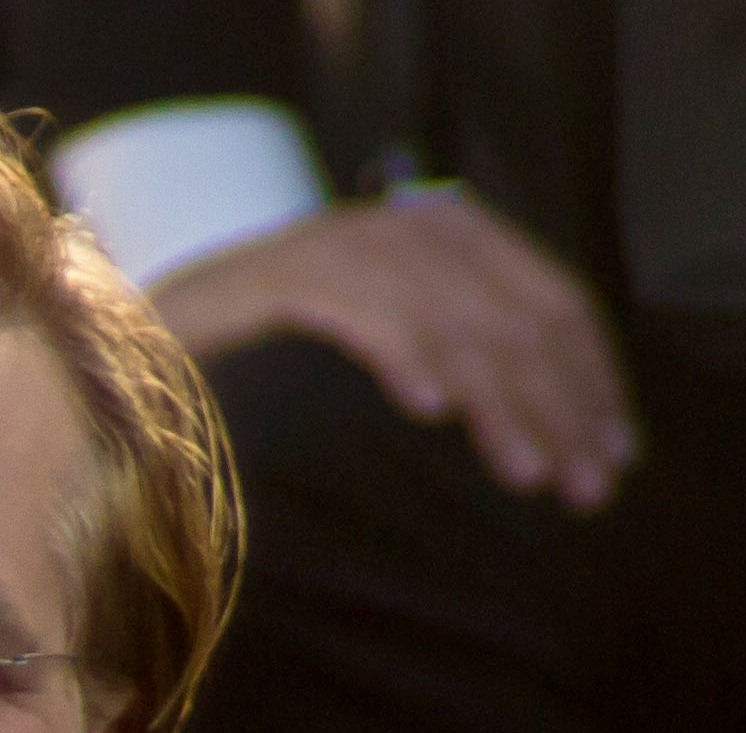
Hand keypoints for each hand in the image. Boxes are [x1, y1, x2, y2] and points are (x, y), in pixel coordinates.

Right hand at [151, 194, 637, 510]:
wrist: (127, 370)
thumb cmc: (261, 406)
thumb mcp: (381, 393)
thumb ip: (455, 388)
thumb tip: (558, 448)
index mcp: (430, 248)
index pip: (545, 295)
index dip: (590, 376)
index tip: (618, 455)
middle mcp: (385, 233)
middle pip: (507, 303)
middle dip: (558, 398)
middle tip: (586, 485)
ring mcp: (322, 250)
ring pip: (444, 306)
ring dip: (496, 394)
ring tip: (527, 471)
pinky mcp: (262, 276)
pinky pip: (351, 300)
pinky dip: (398, 347)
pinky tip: (426, 406)